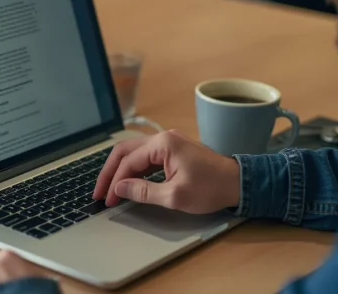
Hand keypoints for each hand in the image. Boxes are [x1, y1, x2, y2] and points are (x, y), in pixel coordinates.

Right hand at [94, 130, 240, 213]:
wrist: (238, 182)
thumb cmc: (212, 188)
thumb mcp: (175, 195)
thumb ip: (144, 191)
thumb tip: (120, 189)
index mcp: (163, 144)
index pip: (128, 161)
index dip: (115, 182)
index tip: (108, 200)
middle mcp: (163, 138)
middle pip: (125, 151)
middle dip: (110, 172)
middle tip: (99, 192)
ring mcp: (169, 142)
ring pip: (134, 152)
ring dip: (121, 170)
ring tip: (111, 188)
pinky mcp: (174, 150)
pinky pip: (146, 156)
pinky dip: (134, 169)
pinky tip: (129, 182)